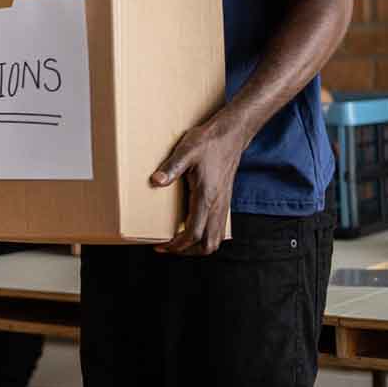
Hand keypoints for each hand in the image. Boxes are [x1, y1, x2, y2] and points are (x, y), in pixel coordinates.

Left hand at [153, 118, 242, 255]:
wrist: (231, 135)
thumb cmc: (208, 142)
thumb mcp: (186, 151)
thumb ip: (171, 167)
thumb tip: (156, 181)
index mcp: (207, 197)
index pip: (195, 233)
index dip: (178, 244)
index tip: (162, 246)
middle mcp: (218, 205)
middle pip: (208, 244)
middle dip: (189, 251)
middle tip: (168, 247)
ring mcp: (224, 204)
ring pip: (216, 238)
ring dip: (198, 245)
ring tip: (178, 241)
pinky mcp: (225, 200)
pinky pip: (218, 228)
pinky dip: (206, 235)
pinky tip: (192, 227)